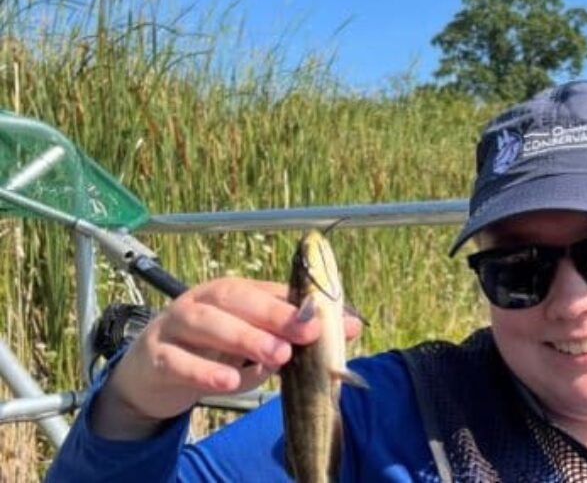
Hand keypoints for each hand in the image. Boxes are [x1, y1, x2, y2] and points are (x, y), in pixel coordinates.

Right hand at [91, 277, 362, 439]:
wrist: (149, 375)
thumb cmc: (211, 351)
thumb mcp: (254, 343)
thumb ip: (294, 336)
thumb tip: (351, 327)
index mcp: (231, 293)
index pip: (267, 290)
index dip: (299, 303)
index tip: (329, 320)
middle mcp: (202, 301)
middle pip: (237, 298)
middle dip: (274, 314)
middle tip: (305, 335)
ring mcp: (175, 325)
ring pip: (207, 322)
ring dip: (244, 338)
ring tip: (276, 356)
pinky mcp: (155, 356)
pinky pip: (178, 360)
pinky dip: (205, 370)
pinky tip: (230, 382)